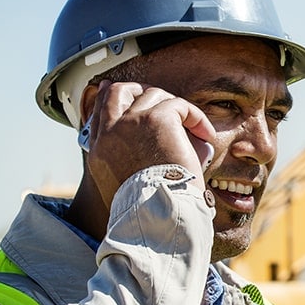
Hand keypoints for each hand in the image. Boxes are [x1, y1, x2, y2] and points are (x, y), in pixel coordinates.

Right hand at [82, 80, 215, 209]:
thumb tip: (159, 146)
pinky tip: (204, 134)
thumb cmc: (150, 209)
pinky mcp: (157, 119)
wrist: (157, 214)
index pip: (100, 110)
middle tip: (162, 103)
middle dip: (139, 90)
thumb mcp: (127, 186)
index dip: (112, 99)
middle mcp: (111, 132)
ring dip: (175, 109)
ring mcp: (132, 122)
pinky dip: (195, 117)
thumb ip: (131, 161)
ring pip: (153, 96)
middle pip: (118, 91)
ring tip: (193, 130)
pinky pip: (179, 105)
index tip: (126, 98)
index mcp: (99, 150)